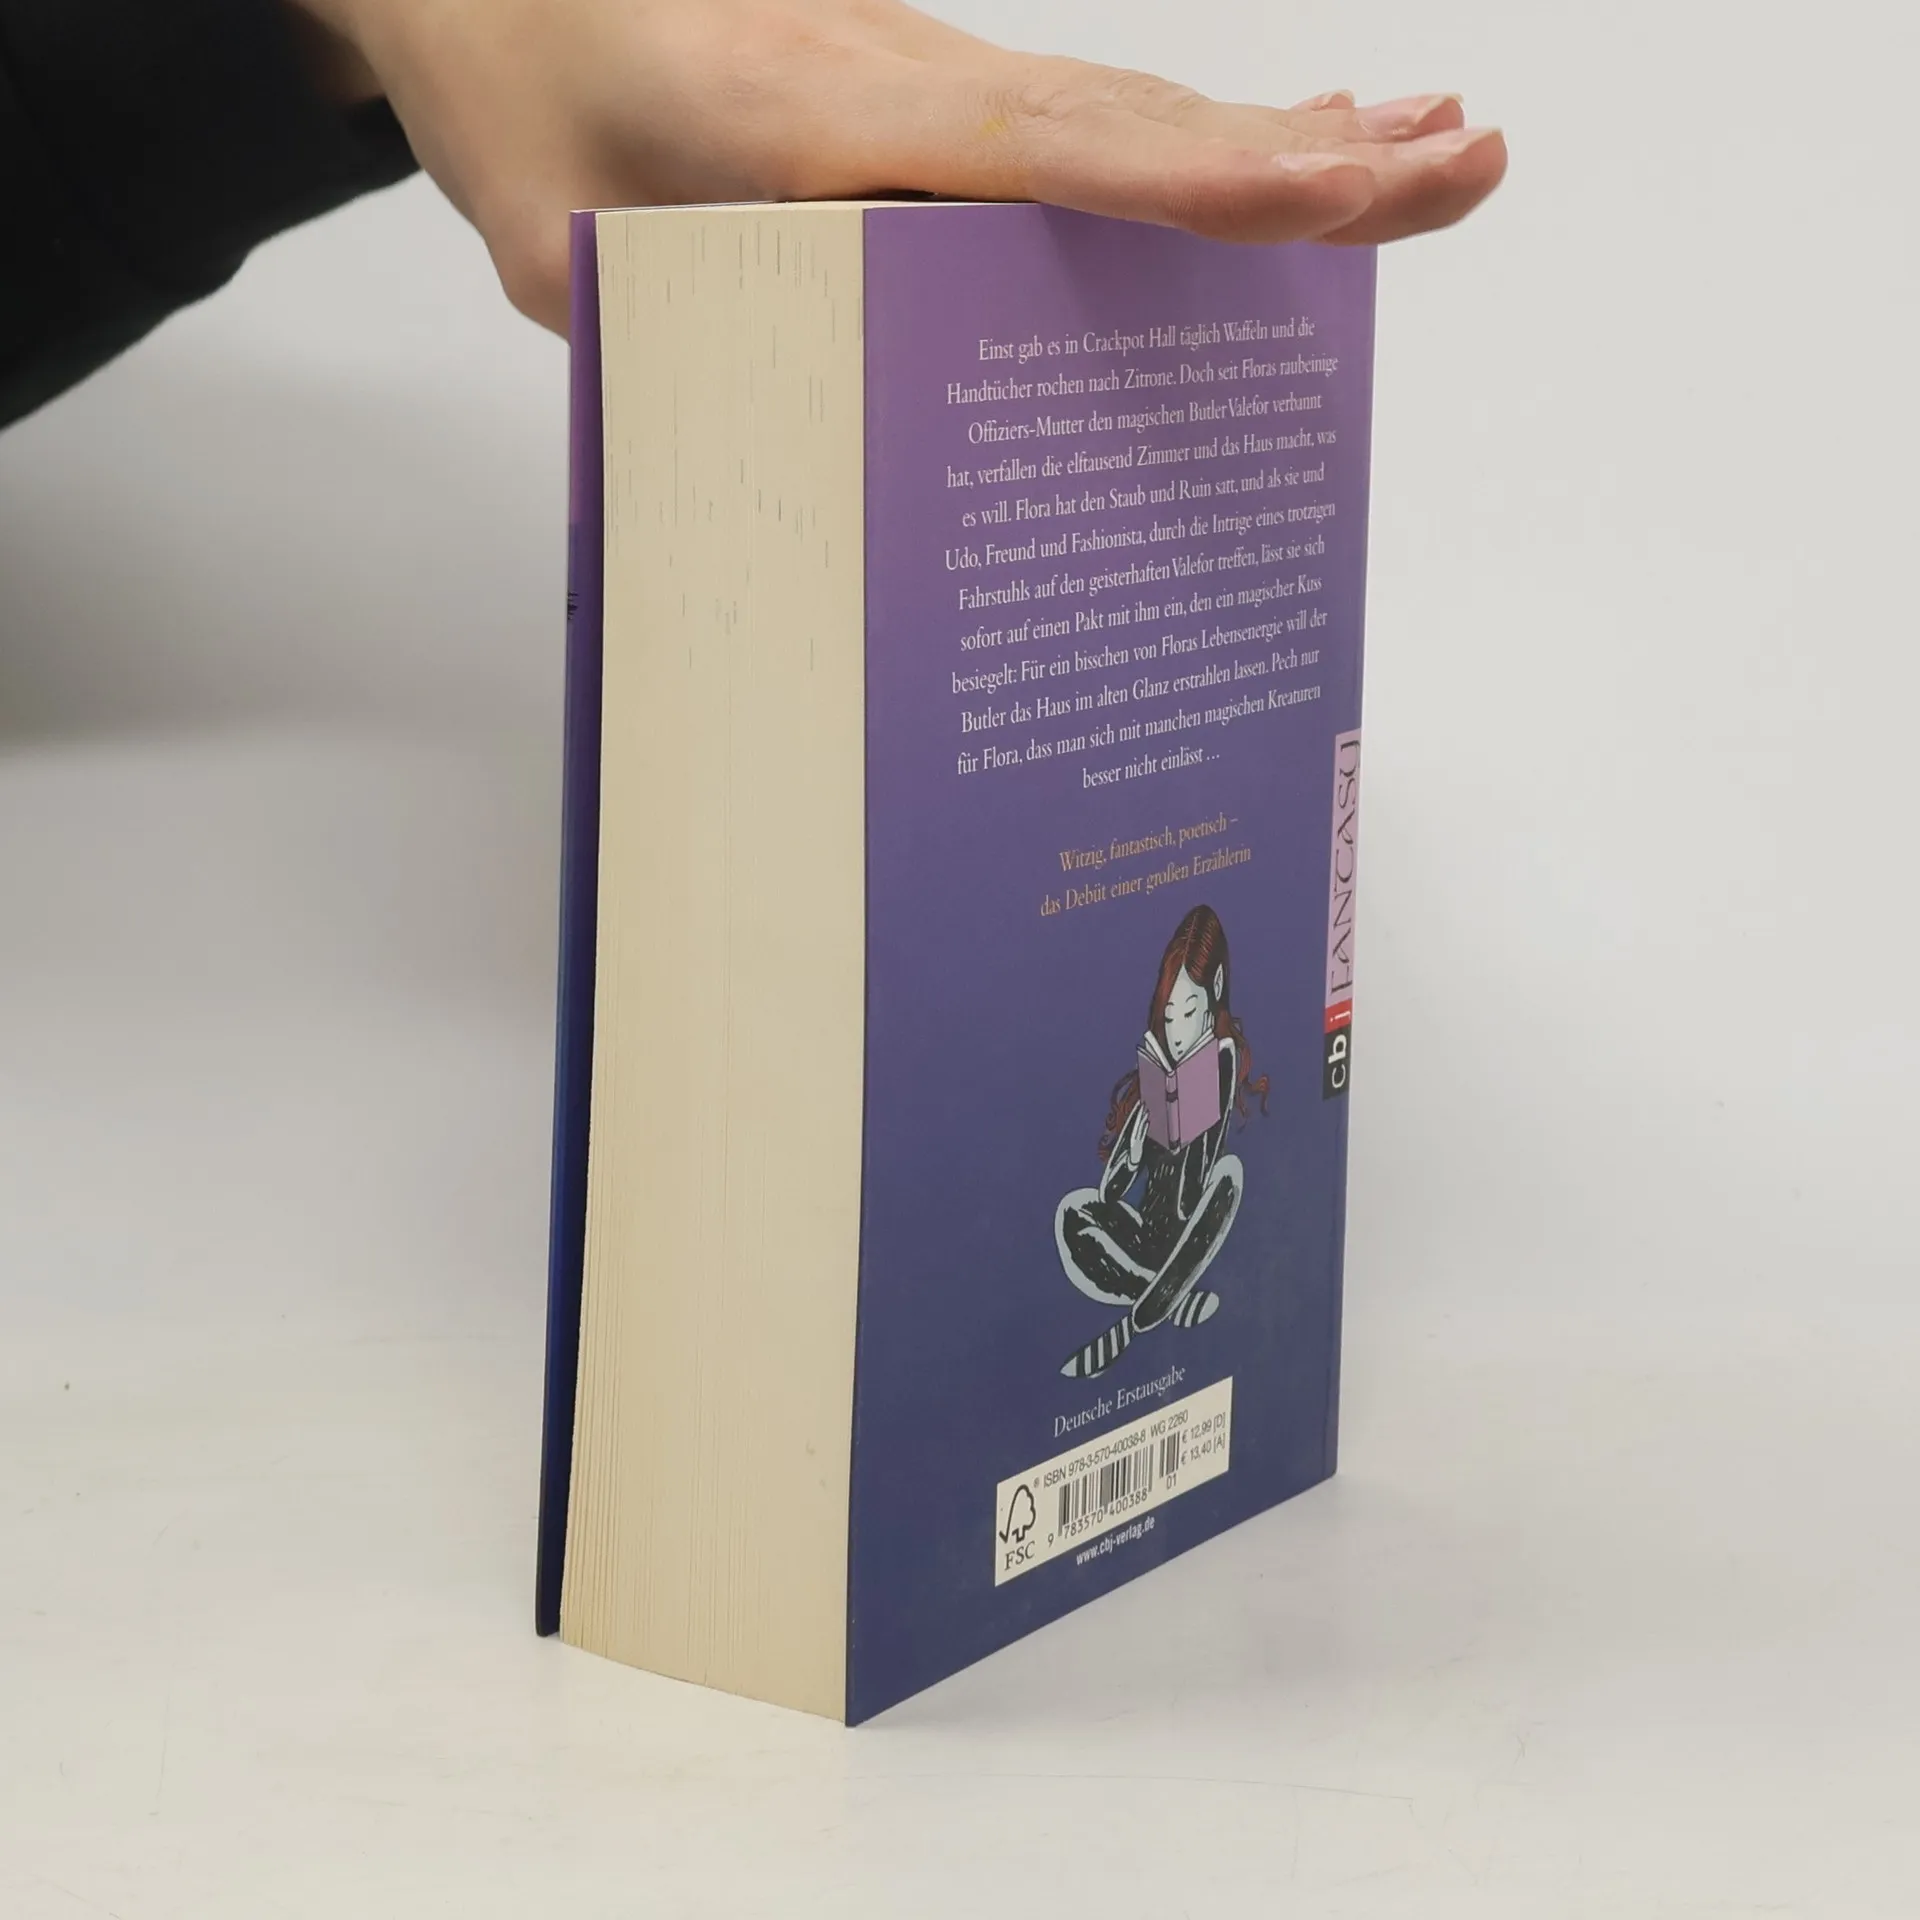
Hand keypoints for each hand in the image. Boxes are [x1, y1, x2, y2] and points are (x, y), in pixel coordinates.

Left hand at [295, 0, 1506, 332]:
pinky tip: (1264, 139)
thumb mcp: (564, 249)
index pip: (1056, 149)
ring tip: (1421, 154)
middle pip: (1136, 120)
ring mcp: (921, 78)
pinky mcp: (915, 93)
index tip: (1341, 186)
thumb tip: (810, 437)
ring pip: (1125, 114)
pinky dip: (1185, 141)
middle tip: (1464, 165)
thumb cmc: (510, 86)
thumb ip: (695, 335)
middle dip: (1308, 154)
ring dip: (1275, 138)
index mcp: (824, 114)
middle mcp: (907, 80)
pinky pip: (1076, 122)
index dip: (1204, 173)